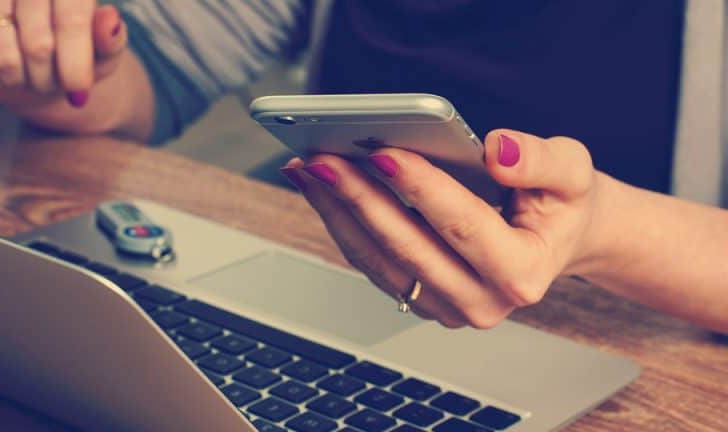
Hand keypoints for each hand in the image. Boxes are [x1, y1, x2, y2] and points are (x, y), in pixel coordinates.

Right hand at [0, 1, 127, 107]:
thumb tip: (110, 20)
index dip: (75, 63)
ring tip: (27, 74)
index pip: (71, 21)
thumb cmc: (74, 53)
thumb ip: (110, 41)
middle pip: (38, 45)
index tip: (79, 94)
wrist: (33, 58)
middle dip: (49, 78)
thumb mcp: (102, 52)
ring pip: (3, 57)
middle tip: (51, 81)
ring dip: (20, 81)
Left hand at [281, 130, 599, 328]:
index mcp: (523, 273)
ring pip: (379, 261)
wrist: (554, 237)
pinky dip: (343, 224)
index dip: (421, 188)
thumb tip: (497, 151)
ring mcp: (446, 307)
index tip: (383, 153)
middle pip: (408, 248)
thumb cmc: (560, 204)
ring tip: (310, 169)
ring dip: (339, 213)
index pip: (463, 226)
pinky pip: (372, 263)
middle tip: (324, 160)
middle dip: (361, 199)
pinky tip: (322, 189)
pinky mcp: (421, 299)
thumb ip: (542, 160)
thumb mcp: (572, 172)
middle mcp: (482, 302)